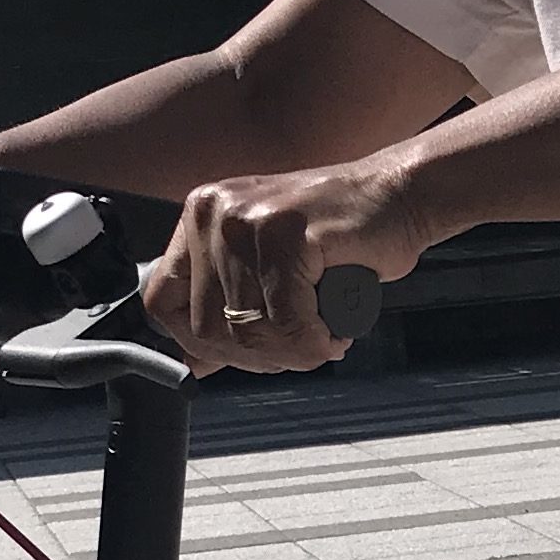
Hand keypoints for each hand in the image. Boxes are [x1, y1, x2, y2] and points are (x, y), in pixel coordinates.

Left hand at [142, 152, 431, 373]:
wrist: (399, 197)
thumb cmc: (342, 234)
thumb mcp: (268, 270)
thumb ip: (227, 308)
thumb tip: (193, 363)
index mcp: (202, 217)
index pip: (161, 300)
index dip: (192, 341)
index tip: (232, 355)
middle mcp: (215, 213)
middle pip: (205, 326)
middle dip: (256, 356)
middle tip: (297, 349)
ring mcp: (248, 218)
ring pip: (248, 329)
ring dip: (292, 352)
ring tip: (321, 336)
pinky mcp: (287, 231)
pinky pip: (287, 319)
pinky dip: (315, 341)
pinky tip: (335, 331)